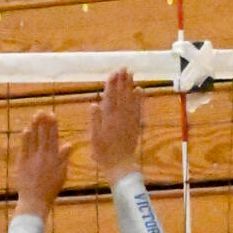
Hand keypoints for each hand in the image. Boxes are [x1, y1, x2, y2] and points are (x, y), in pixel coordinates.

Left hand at [14, 111, 71, 217]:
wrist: (35, 201)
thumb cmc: (50, 189)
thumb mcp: (61, 174)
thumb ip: (64, 158)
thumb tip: (69, 144)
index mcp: (54, 158)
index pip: (54, 138)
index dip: (53, 126)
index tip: (52, 115)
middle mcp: (44, 157)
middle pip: (44, 136)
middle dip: (44, 122)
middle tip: (43, 111)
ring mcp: (33, 160)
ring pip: (34, 139)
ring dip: (34, 127)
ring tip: (35, 116)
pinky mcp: (22, 164)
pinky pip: (24, 148)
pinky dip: (25, 139)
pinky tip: (26, 130)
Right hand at [89, 68, 142, 183]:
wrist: (120, 164)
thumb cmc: (103, 153)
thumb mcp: (94, 137)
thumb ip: (94, 120)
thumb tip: (93, 104)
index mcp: (108, 118)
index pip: (110, 97)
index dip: (111, 84)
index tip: (113, 73)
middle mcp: (120, 117)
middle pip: (121, 95)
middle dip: (122, 81)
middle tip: (124, 68)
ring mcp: (129, 120)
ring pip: (130, 99)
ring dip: (130, 86)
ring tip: (131, 74)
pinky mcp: (135, 125)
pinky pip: (138, 109)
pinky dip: (139, 99)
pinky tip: (139, 90)